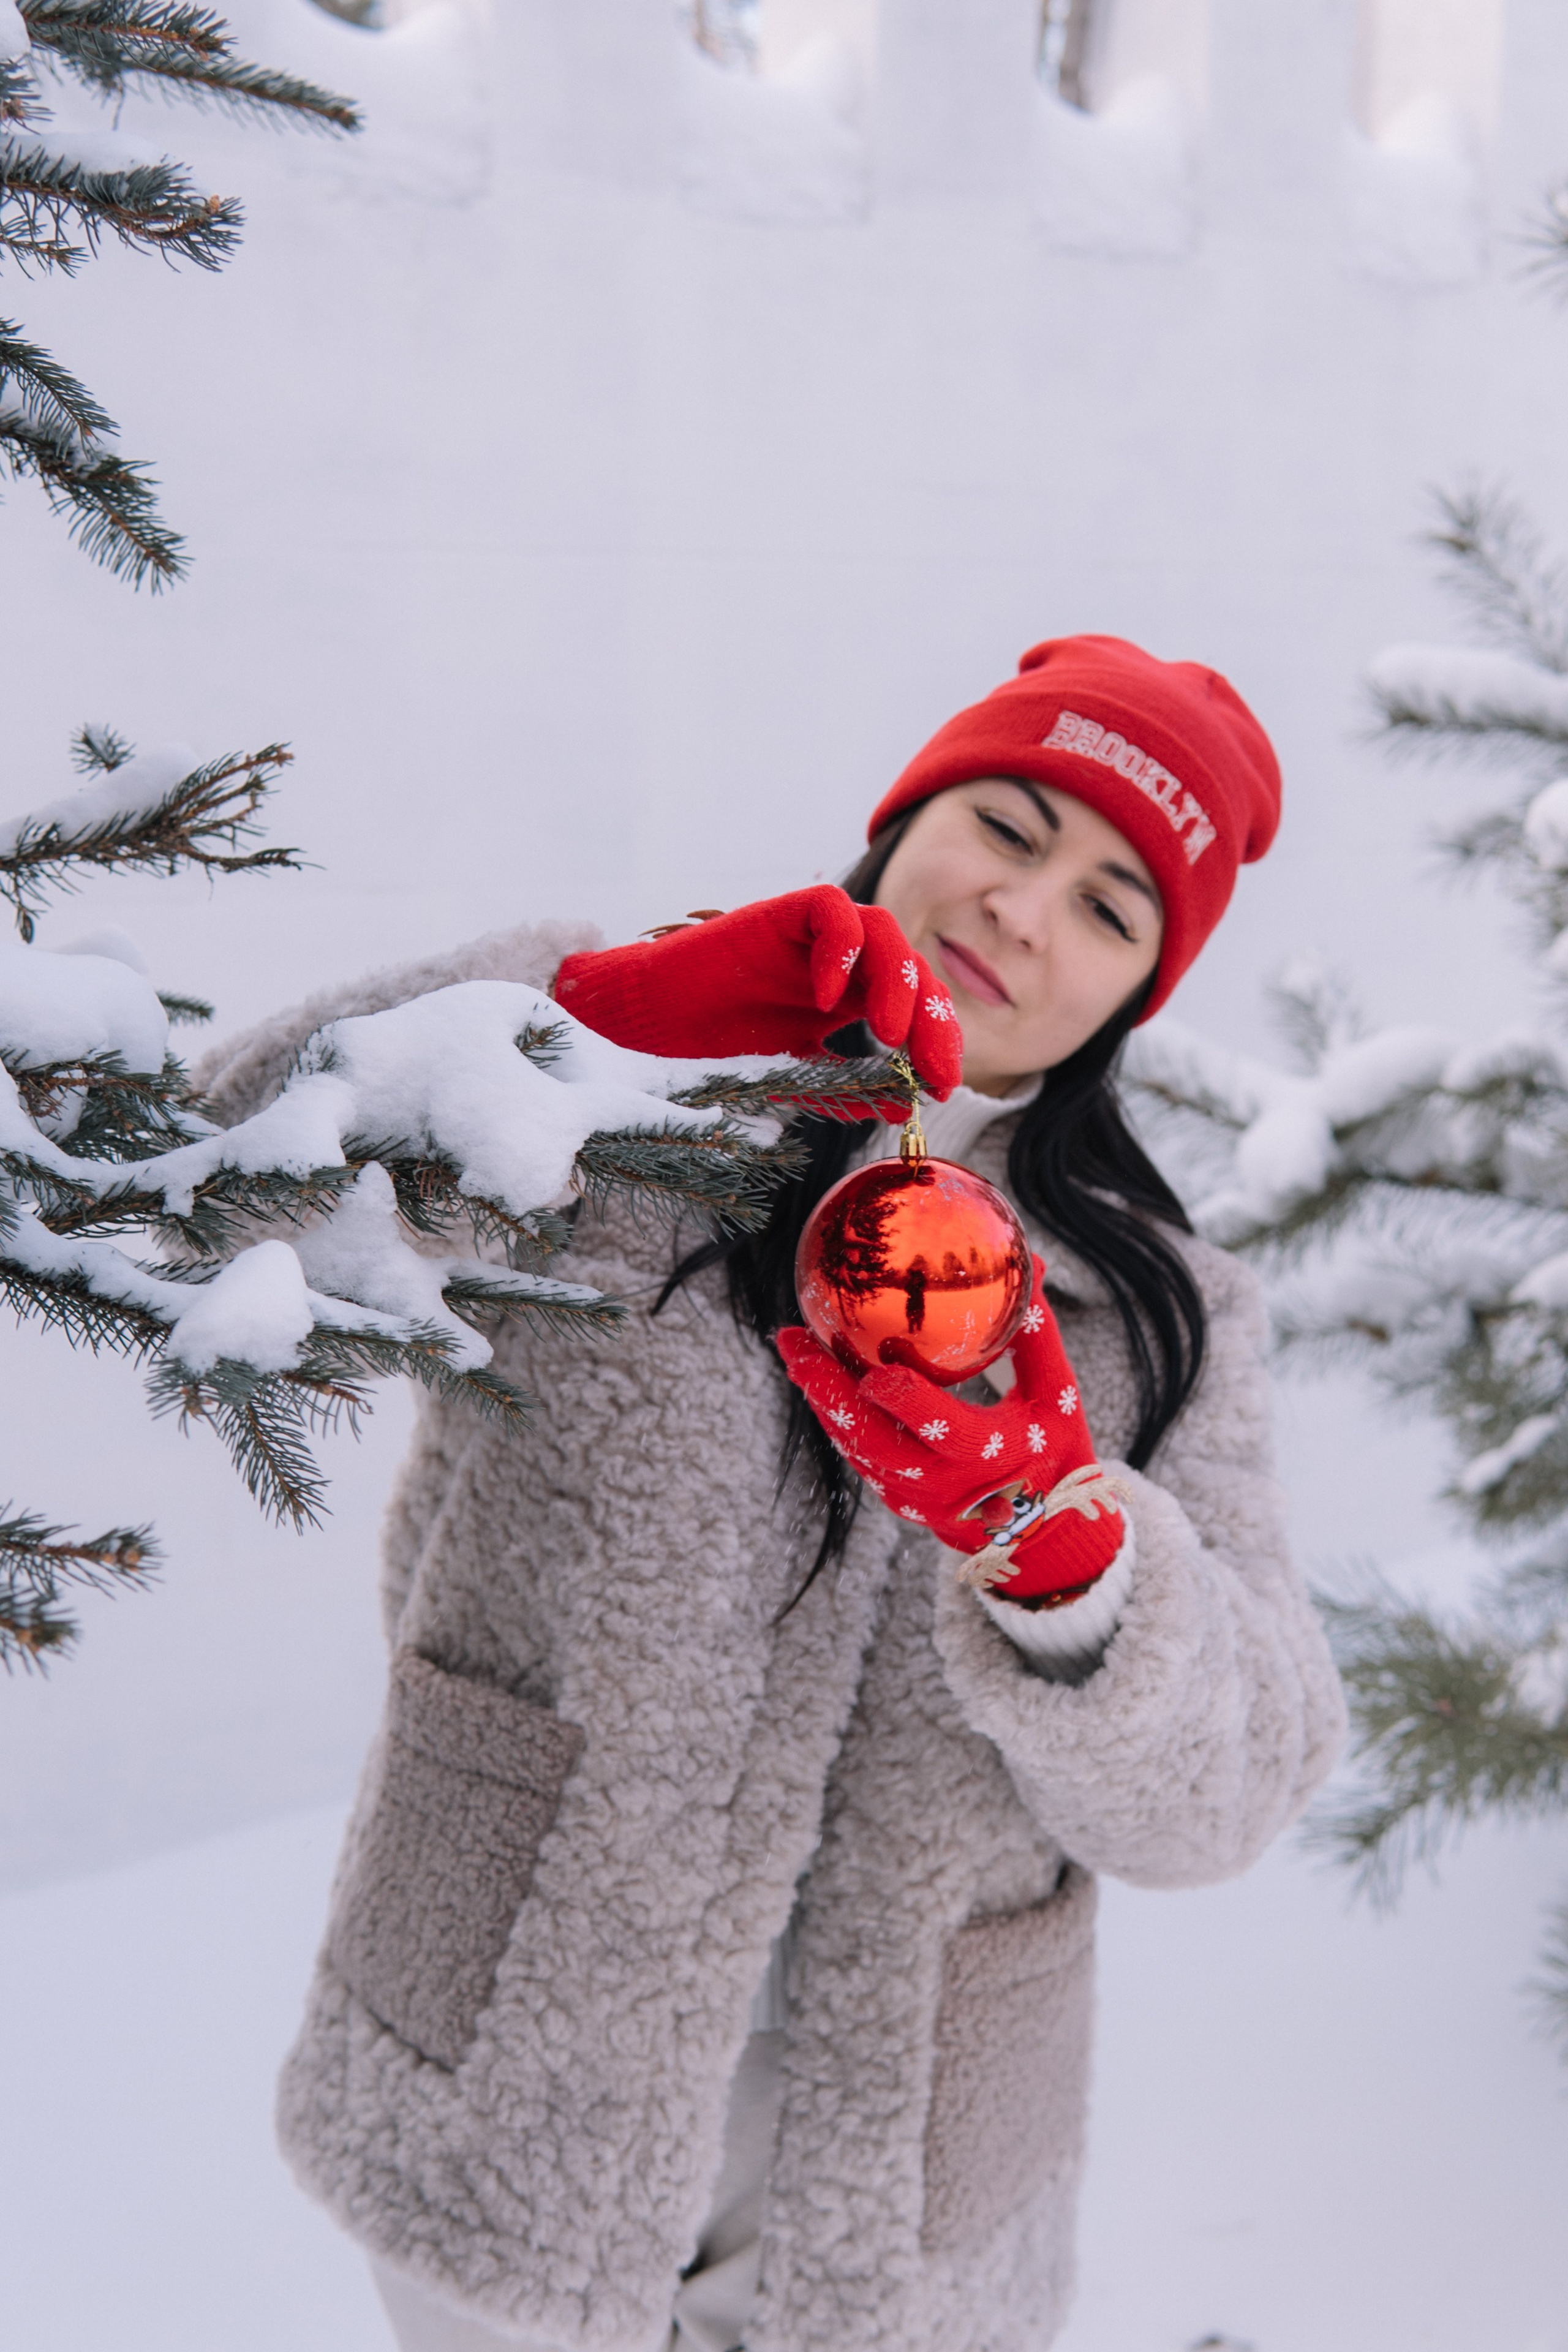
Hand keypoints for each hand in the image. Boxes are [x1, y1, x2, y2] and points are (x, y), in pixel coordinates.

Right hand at [553, 887, 961, 1116]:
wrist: (647, 1034)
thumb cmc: (710, 1054)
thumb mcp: (793, 1079)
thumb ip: (845, 1088)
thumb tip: (905, 1106)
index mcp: (849, 999)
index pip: (916, 1005)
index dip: (937, 1040)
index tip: (945, 1088)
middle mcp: (838, 964)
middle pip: (912, 969)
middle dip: (933, 1018)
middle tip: (934, 1068)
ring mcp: (810, 938)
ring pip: (884, 930)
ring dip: (899, 982)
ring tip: (889, 1035)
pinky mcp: (778, 914)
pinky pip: (832, 908)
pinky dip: (842, 946)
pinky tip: (829, 999)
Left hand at [776, 1258, 1123, 1603]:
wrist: (1044, 1533)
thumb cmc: (1056, 1450)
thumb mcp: (1057, 1393)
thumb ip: (1035, 1334)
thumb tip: (1030, 1261)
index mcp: (989, 1456)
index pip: (944, 1429)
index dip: (908, 1403)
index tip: (875, 1371)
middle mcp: (945, 1485)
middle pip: (873, 1442)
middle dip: (830, 1394)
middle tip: (797, 1346)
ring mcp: (917, 1500)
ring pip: (858, 1451)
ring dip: (823, 1403)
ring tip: (795, 1350)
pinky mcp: (900, 1503)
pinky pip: (861, 1459)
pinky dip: (837, 1420)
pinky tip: (815, 1379)